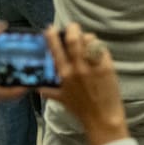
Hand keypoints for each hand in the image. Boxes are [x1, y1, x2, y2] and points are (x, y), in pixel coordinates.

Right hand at [40, 24, 127, 144]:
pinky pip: (102, 49)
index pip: (56, 51)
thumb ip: (49, 91)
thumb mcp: (61, 100)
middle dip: (72, 29)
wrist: (101, 117)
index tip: (50, 28)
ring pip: (89, 41)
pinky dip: (99, 46)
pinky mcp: (107, 67)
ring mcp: (93, 66)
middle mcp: (77, 68)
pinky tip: (97, 47)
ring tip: (86, 37)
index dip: (52, 37)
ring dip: (87, 36)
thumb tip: (35, 87)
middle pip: (74, 40)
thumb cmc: (80, 109)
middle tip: (72, 26)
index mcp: (64, 75)